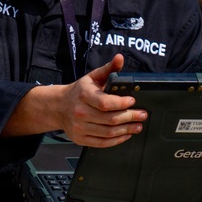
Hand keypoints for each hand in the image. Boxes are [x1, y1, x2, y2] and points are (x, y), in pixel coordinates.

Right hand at [5, 54, 146, 145]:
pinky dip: (117, 140)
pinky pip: (102, 143)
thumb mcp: (92, 77)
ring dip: (127, 130)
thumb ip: (109, 69)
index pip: (105, 103)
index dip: (121, 104)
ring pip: (108, 132)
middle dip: (130, 117)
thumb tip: (120, 58)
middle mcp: (80, 112)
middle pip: (110, 119)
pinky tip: (126, 134)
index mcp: (83, 95)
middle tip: (142, 115)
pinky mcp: (80, 139)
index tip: (133, 101)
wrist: (59, 106)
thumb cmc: (80, 91)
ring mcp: (79, 127)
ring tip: (138, 126)